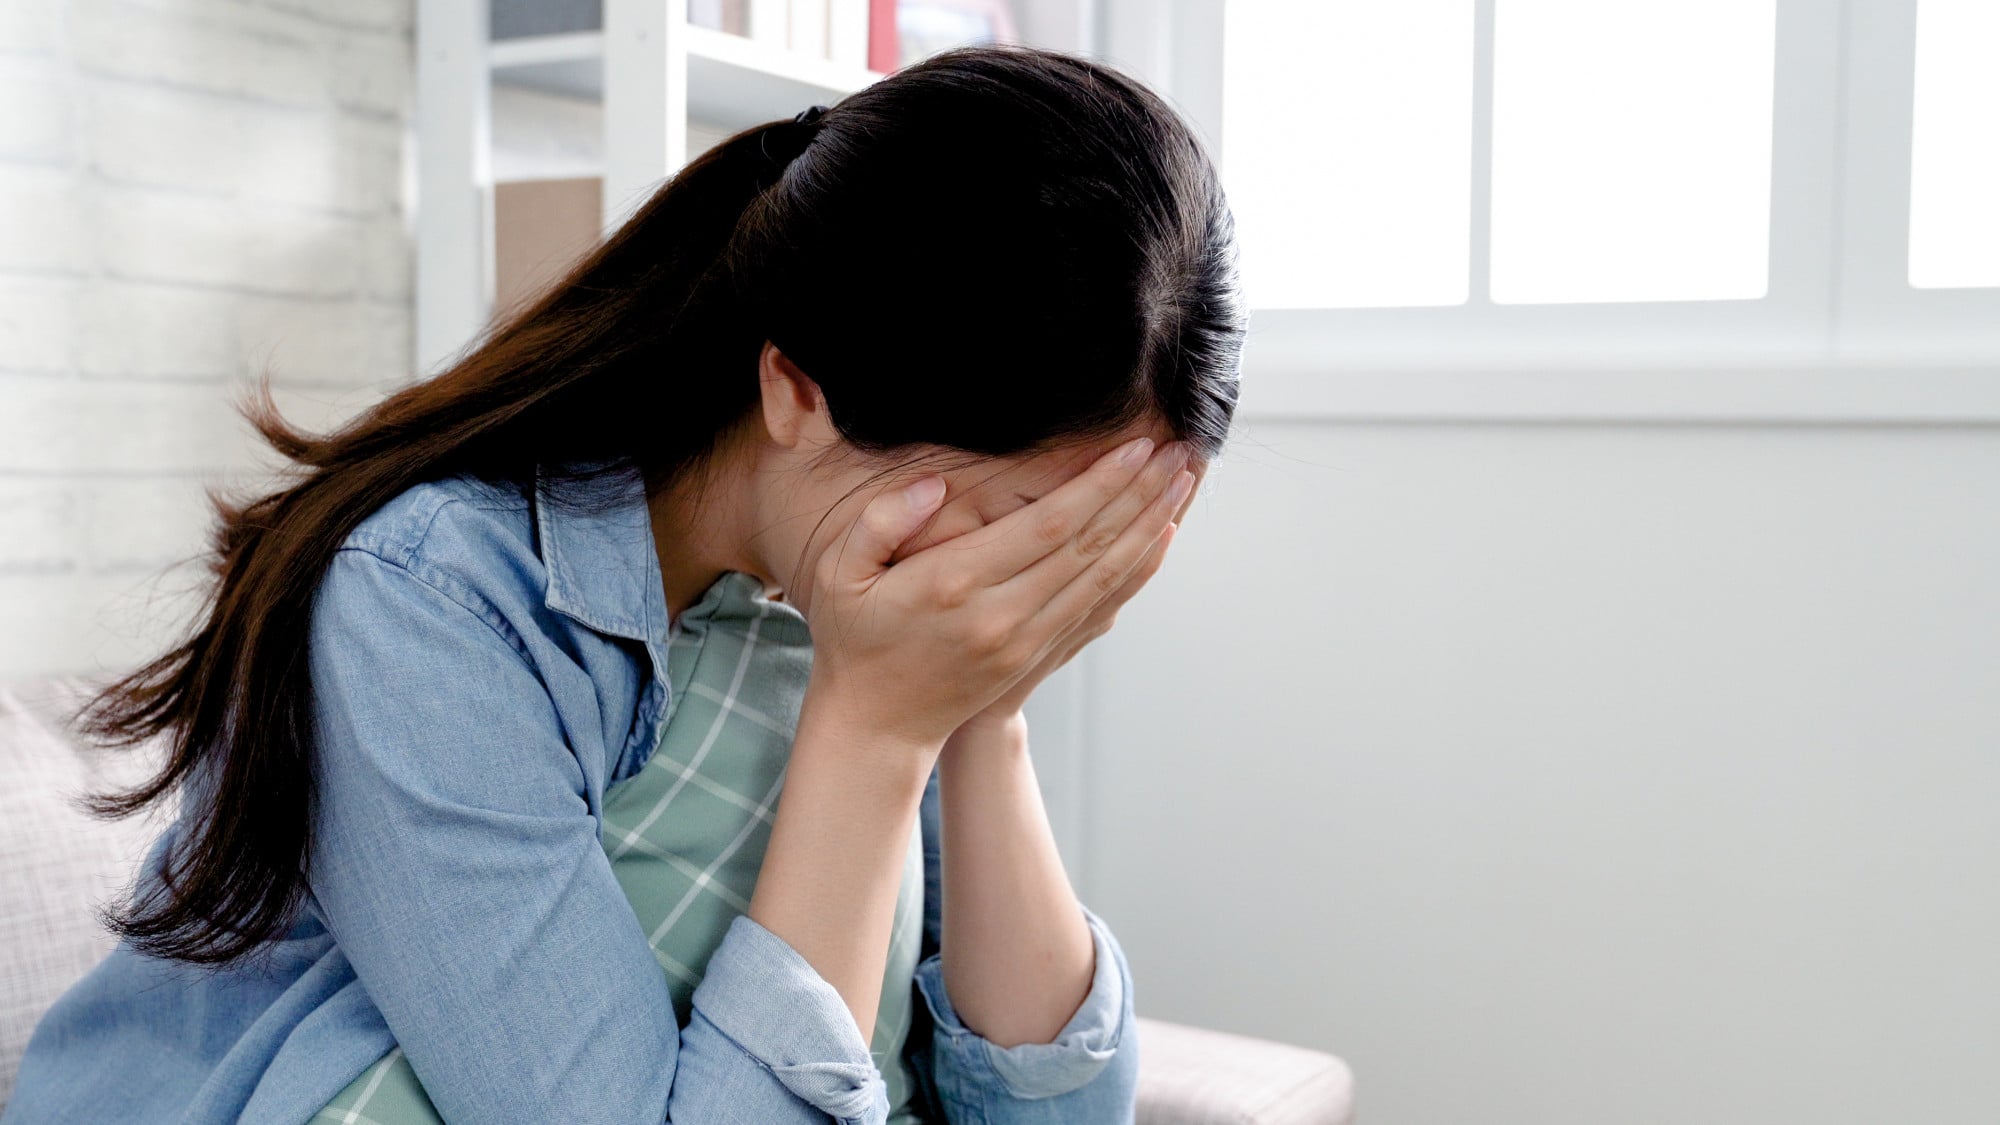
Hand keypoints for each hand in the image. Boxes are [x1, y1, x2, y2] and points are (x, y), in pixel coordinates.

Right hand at [798, 436, 1195, 753]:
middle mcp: (1001, 613)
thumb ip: (881, 522)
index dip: (1099, 485)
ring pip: (1103, 574)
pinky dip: (1135, 568)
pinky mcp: (1037, 653)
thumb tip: (933, 487)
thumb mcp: (841, 575)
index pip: (1047, 526)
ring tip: (1182, 480)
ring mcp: (1025, 638)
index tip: (1136, 447)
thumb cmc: (855, 639)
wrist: (877, 725)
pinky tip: (1160, 535)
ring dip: (1148, 524)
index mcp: (955, 583)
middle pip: (1089, 544)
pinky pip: (1099, 603)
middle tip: (1179, 449)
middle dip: (1140, 493)